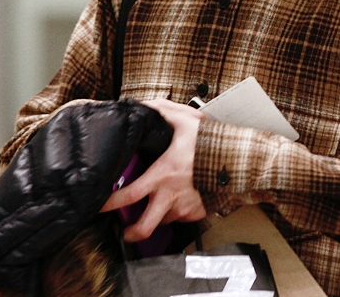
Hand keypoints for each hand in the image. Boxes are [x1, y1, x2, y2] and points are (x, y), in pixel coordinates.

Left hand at [100, 98, 206, 241]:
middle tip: (126, 233)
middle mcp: (171, 195)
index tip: (100, 206)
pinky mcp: (199, 210)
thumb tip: (145, 106)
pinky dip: (180, 212)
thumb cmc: (211, 141)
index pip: (130, 195)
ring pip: (165, 220)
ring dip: (159, 215)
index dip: (111, 204)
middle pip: (146, 226)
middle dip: (132, 234)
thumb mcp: (185, 120)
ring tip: (157, 207)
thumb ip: (163, 111)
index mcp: (162, 174)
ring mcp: (186, 206)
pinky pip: (185, 216)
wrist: (239, 158)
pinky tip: (180, 201)